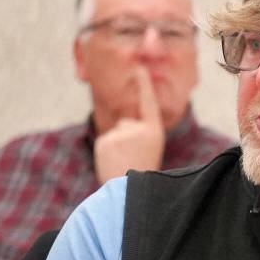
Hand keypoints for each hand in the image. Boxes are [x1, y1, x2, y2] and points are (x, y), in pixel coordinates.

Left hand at [93, 66, 165, 183]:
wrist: (129, 192)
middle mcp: (139, 129)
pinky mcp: (105, 140)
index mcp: (154, 131)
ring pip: (115, 132)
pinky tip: (112, 161)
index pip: (148, 103)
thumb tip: (123, 123)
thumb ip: (138, 132)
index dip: (144, 84)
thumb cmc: (142, 172)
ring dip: (116, 145)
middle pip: (127, 123)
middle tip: (132, 157)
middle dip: (126, 136)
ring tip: (123, 162)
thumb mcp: (148, 148)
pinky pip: (105, 140)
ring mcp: (121, 134)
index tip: (139, 67)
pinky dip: (106, 150)